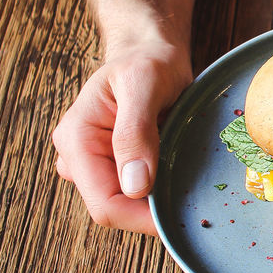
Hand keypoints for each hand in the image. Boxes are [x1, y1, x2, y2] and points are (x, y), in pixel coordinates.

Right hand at [52, 38, 193, 233]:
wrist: (151, 54)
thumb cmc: (147, 62)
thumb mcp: (144, 85)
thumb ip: (135, 132)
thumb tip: (134, 186)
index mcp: (76, 140)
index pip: (104, 203)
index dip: (142, 218)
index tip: (181, 217)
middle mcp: (78, 157)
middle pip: (114, 208)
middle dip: (152, 211)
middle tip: (195, 202)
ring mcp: (95, 163)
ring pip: (126, 204)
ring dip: (158, 201)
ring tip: (188, 181)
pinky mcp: (114, 164)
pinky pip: (136, 192)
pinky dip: (160, 190)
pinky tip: (180, 175)